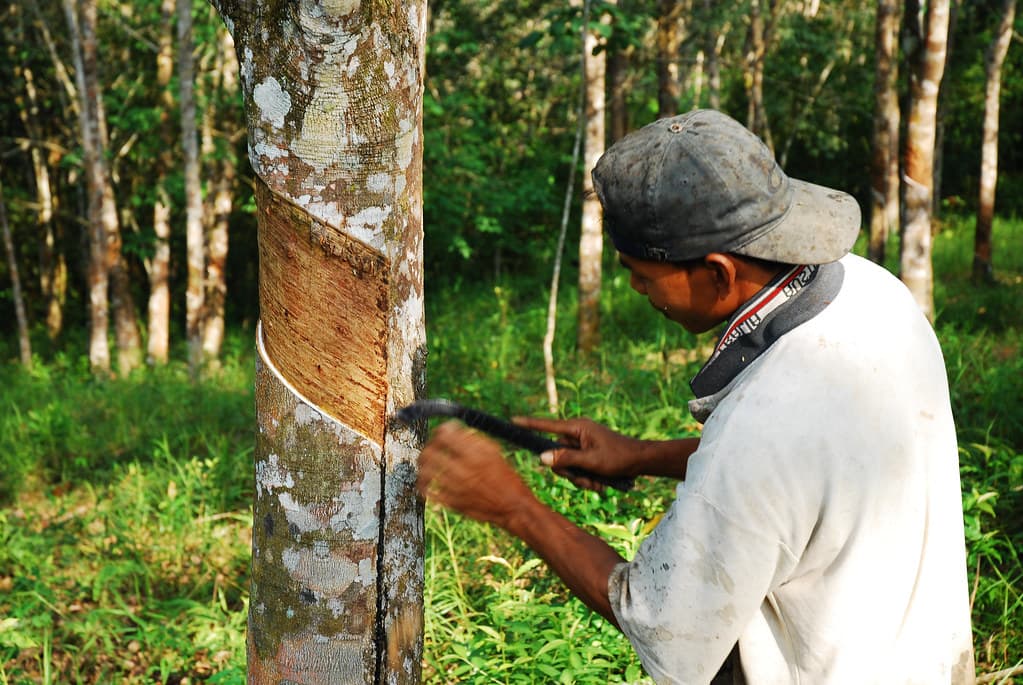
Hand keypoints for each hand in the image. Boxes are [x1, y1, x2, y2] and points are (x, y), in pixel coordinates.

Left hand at [416, 421, 535, 525]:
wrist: (513, 506)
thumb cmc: (506, 478)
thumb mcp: (494, 453)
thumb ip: (474, 440)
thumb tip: (455, 430)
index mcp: (475, 454)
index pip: (445, 436)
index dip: (440, 430)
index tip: (440, 432)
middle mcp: (464, 470)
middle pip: (430, 453)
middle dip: (427, 447)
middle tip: (429, 448)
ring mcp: (456, 488)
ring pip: (426, 472)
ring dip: (422, 467)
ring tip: (424, 465)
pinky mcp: (453, 503)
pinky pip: (430, 493)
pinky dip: (424, 487)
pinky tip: (426, 484)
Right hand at [511, 417, 643, 490]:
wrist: (641, 461)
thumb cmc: (619, 457)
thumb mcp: (591, 461)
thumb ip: (566, 459)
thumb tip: (542, 457)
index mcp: (577, 428)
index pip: (547, 426)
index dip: (529, 425)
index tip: (513, 421)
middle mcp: (577, 435)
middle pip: (556, 455)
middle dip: (570, 472)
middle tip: (586, 479)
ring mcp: (581, 445)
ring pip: (567, 466)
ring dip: (580, 478)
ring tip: (598, 482)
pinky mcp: (586, 455)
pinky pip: (576, 470)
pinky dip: (586, 479)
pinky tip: (600, 483)